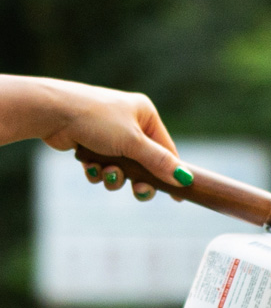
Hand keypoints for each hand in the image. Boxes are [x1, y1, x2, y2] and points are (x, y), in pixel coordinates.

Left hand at [0, 75, 189, 201]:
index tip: (178, 195)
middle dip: (139, 179)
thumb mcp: (133, 143)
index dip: (172, 173)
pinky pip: (104, 166)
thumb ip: (159, 162)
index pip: (167, 149)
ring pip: (124, 168)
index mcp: (144, 114)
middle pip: (145, 163)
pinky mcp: (91, 142)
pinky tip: (91, 168)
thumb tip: (184, 178)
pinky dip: (99, 171)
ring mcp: (109, 133)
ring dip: (115, 176)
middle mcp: (129, 122)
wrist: (50, 111)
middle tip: (138, 191)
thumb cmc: (94, 119)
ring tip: (106, 174)